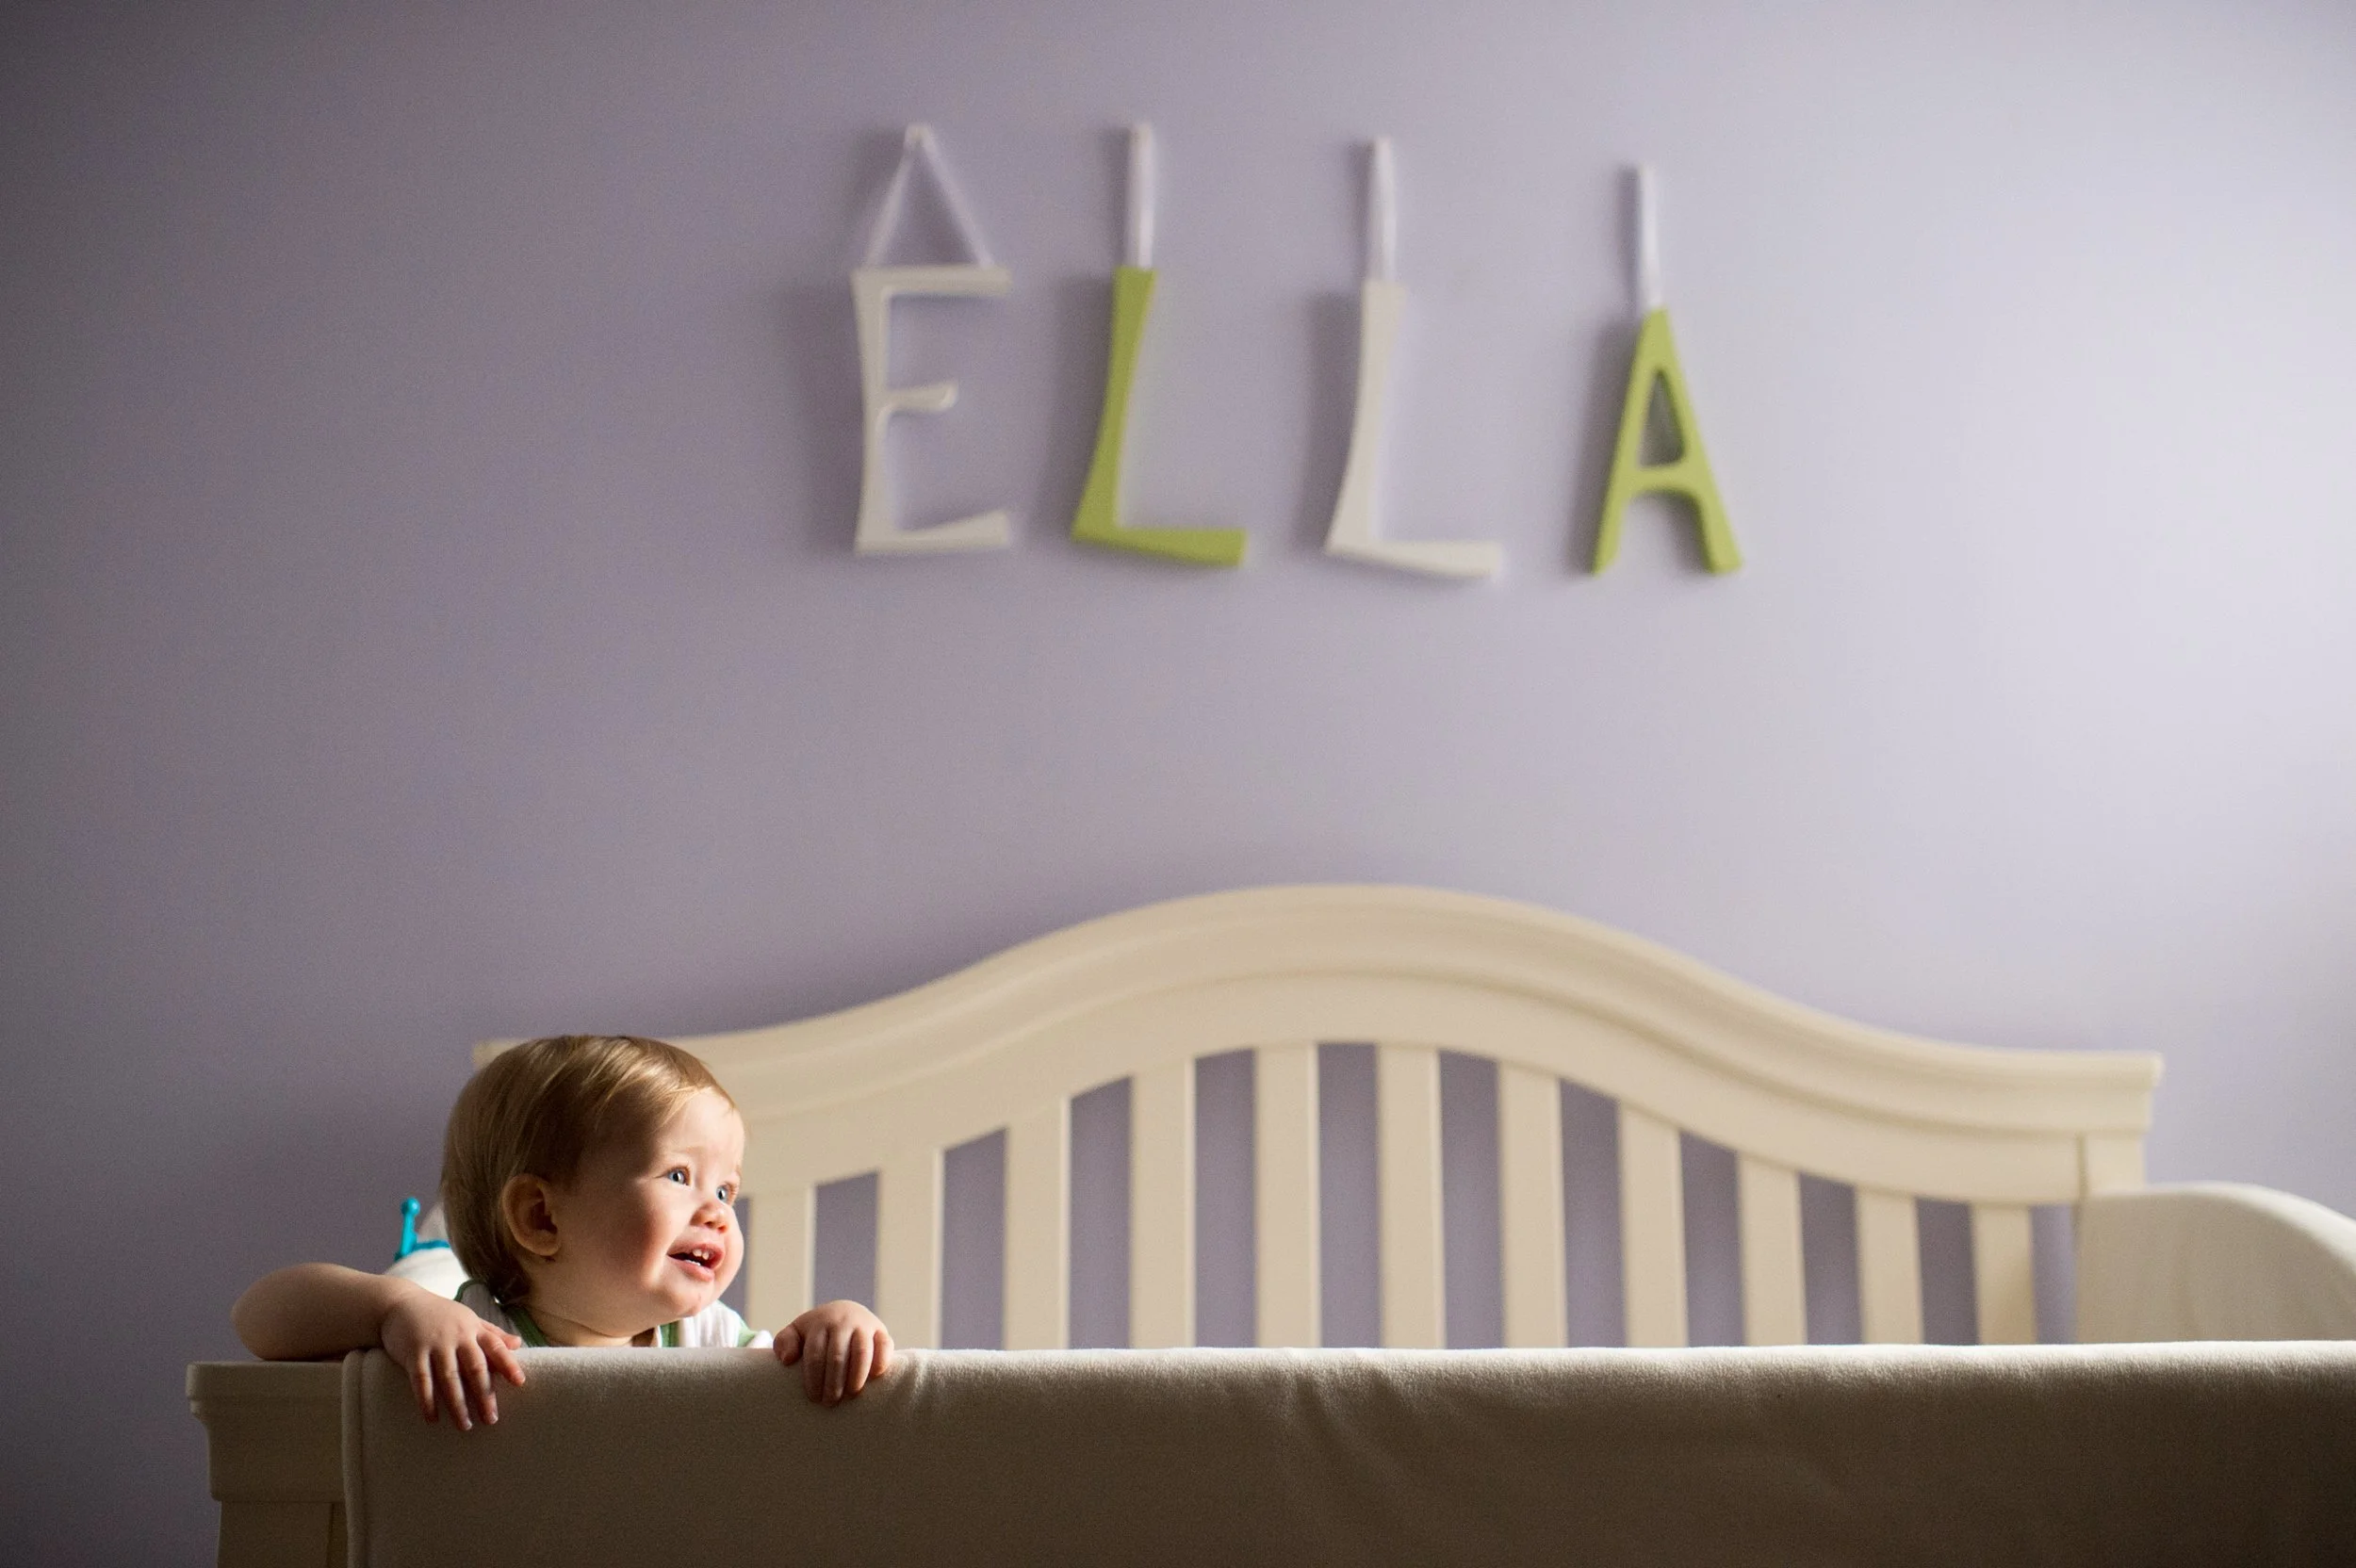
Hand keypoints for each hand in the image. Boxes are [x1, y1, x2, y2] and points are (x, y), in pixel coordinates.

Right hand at [379, 1283, 524, 1430]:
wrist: (400, 1304)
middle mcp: (457, 1336)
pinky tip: (432, 1419)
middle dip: (484, 1395)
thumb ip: (492, 1332)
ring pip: (449, 1378)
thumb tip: (519, 1343)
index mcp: (473, 1328)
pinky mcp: (413, 1353)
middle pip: (475, 1368)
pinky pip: (421, 1381)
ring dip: (457, 1404)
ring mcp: (435, 1344)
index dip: (508, 1364)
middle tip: (491, 1419)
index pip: (496, 1346)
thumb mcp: (469, 1319)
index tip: (520, 1382)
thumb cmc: (440, 1315)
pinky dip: (427, 1401)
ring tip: (465, 1426)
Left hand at [774, 1299, 892, 1405]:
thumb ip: (784, 1342)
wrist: (845, 1312)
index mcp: (820, 1323)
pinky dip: (880, 1362)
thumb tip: (788, 1359)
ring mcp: (864, 1325)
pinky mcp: (881, 1331)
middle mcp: (843, 1321)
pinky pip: (884, 1345)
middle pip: (837, 1356)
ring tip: (850, 1395)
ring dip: (856, 1377)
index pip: (815, 1353)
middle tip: (829, 1403)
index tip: (813, 1397)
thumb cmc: (817, 1332)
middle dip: (833, 1383)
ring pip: (861, 1352)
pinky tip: (873, 1378)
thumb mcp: (797, 1332)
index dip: (813, 1378)